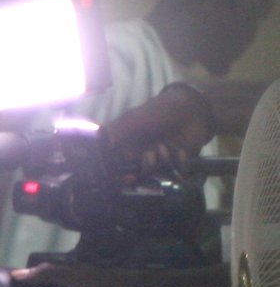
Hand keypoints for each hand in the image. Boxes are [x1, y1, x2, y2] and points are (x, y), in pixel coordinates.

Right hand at [95, 84, 218, 175]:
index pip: (118, 168)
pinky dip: (180, 162)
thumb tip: (96, 151)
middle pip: (138, 175)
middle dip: (145, 167)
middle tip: (149, 157)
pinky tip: (181, 151)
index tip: (127, 178)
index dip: (120, 177)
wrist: (190, 108)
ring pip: (158, 172)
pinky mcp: (178, 161)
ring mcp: (160, 159)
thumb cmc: (157, 112)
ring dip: (162, 159)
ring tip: (166, 145)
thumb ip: (113, 135)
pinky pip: (178, 172)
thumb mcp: (131, 120)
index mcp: (127, 147)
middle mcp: (141, 156)